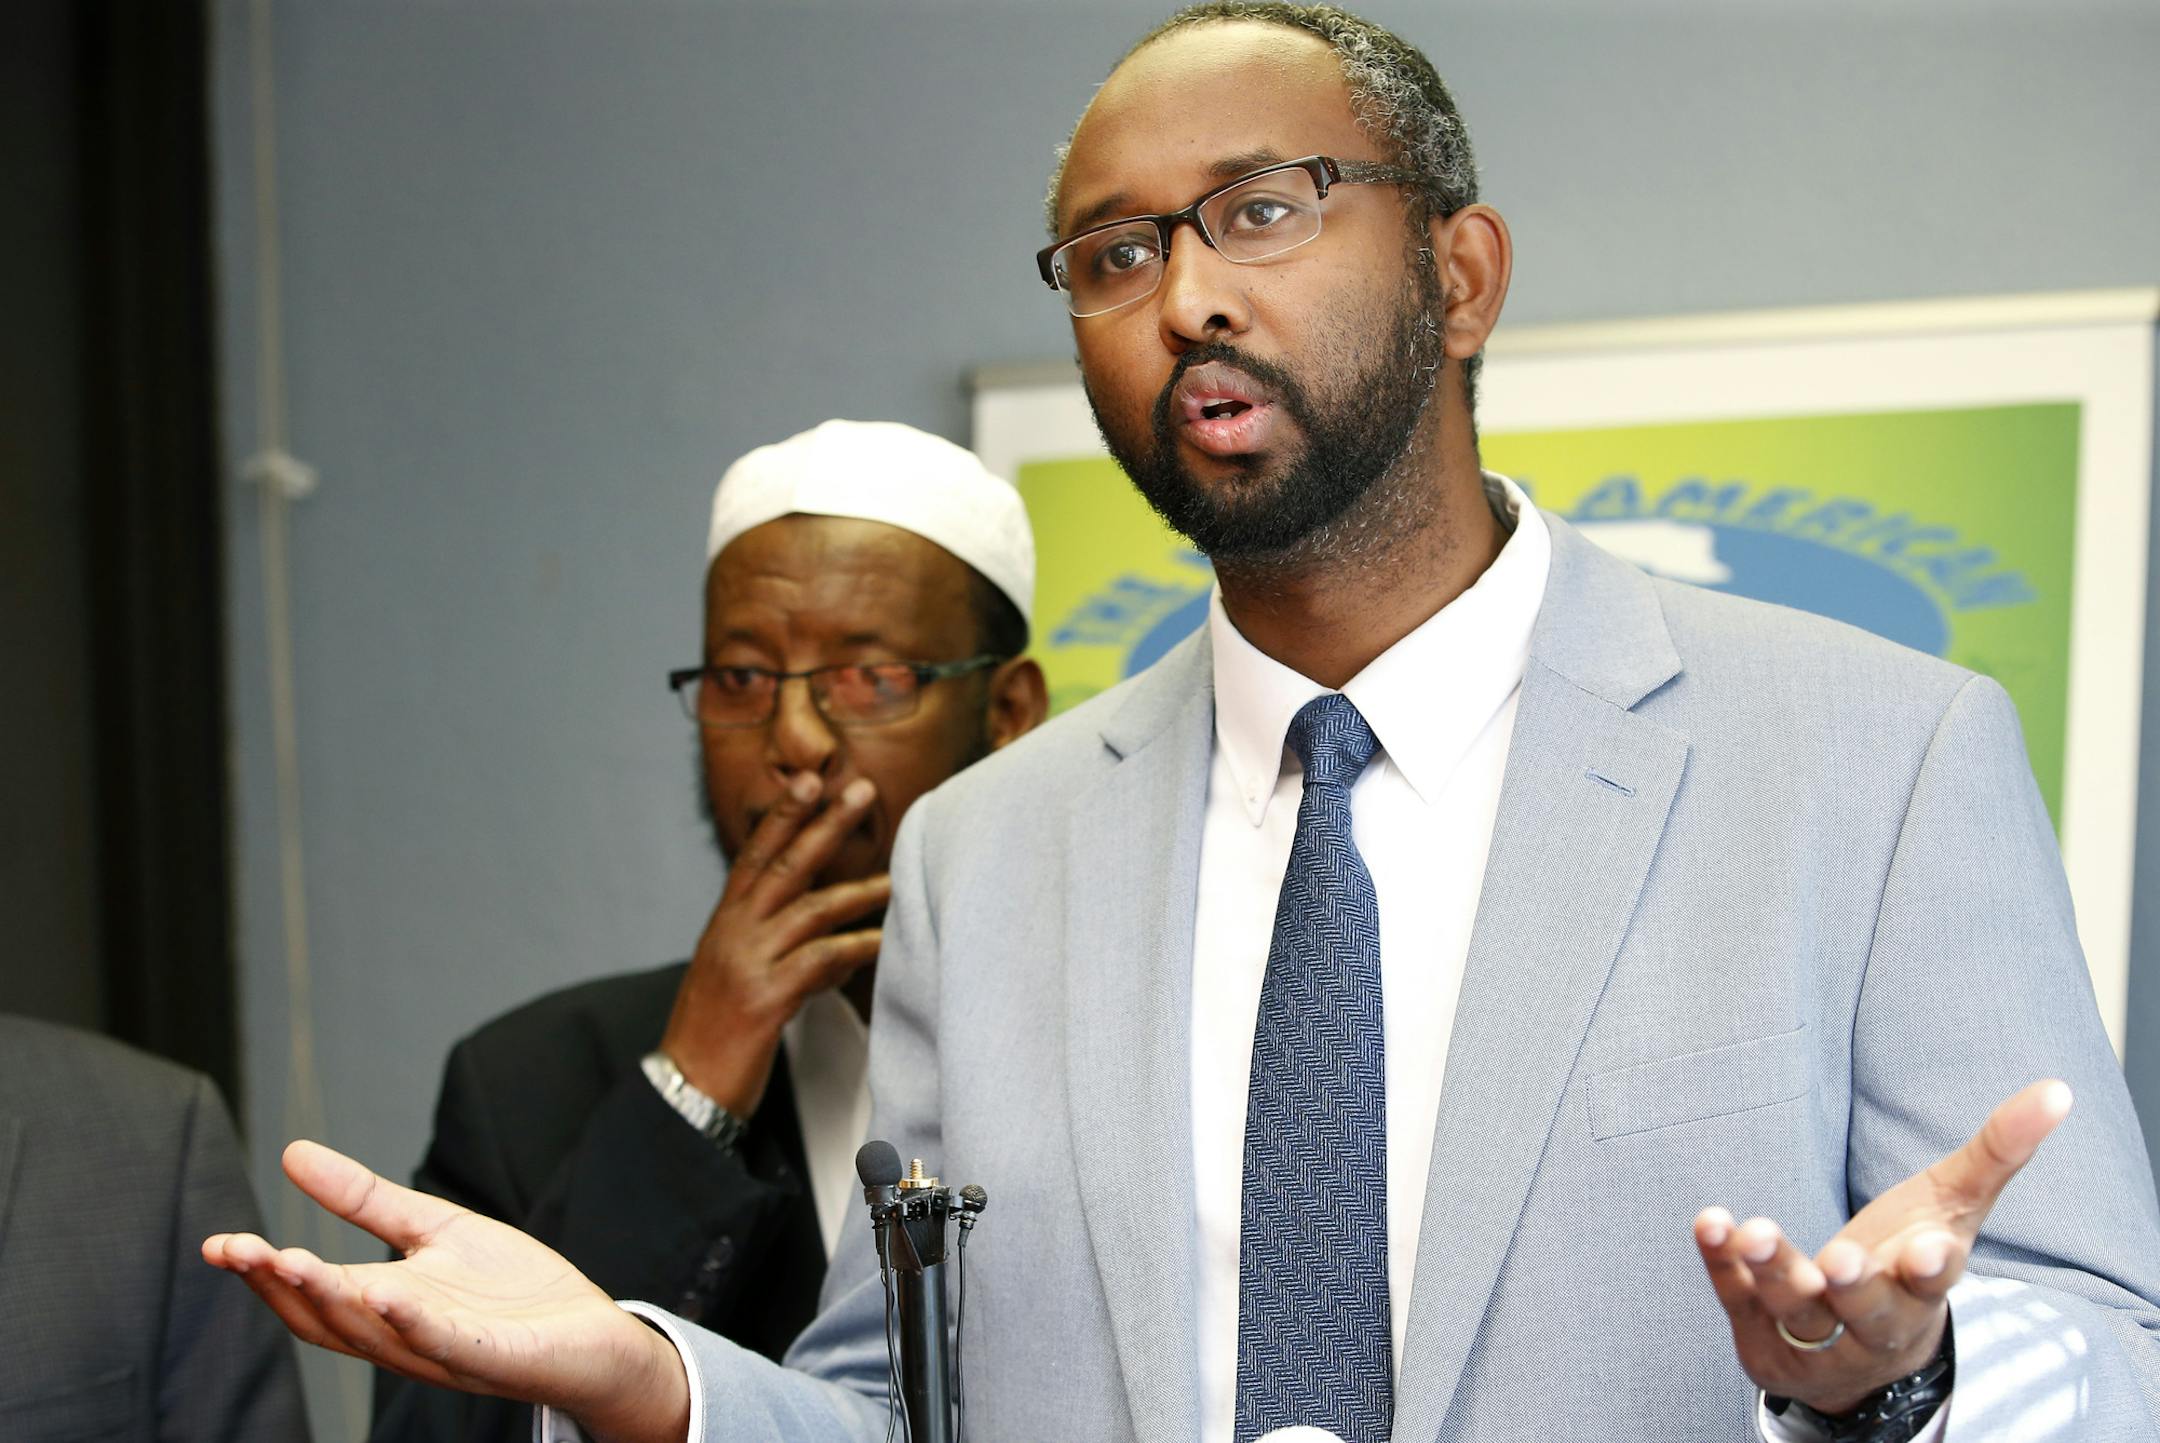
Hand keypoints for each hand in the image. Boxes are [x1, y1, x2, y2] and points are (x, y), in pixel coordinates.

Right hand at [203, 1140, 688, 1442]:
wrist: (596, 1336)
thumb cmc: (514, 1291)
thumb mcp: (434, 1228)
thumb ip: (366, 1198)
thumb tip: (291, 1153)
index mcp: (384, 1306)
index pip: (310, 1295)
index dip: (262, 1272)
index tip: (215, 1243)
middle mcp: (404, 1336)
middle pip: (327, 1319)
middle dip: (280, 1285)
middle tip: (238, 1250)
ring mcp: (447, 1353)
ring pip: (374, 1334)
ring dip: (331, 1301)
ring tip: (292, 1261)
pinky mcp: (495, 1359)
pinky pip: (446, 1344)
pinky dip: (412, 1323)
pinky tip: (384, 1293)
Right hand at [662, 772, 889, 1114]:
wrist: (685, 1091)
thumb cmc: (715, 1037)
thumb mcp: (741, 980)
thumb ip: (784, 954)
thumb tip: (839, 949)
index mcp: (725, 924)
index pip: (754, 854)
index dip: (783, 815)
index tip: (810, 779)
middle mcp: (733, 933)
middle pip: (783, 864)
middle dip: (824, 825)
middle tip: (861, 791)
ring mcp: (747, 963)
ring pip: (810, 910)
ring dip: (860, 892)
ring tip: (898, 878)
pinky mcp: (764, 999)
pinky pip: (820, 962)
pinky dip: (856, 949)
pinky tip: (885, 943)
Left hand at [1693, 1077, 2072, 1414]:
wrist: (1859, 1353)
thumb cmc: (1908, 1257)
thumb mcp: (1953, 1206)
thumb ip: (1999, 1151)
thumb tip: (2059, 1089)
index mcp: (1924, 1290)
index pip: (1934, 1284)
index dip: (1930, 1268)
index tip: (1928, 1251)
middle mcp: (1873, 1321)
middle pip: (1866, 1308)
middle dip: (1852, 1284)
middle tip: (1837, 1261)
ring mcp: (1815, 1334)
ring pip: (1796, 1308)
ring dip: (1775, 1270)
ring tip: (1755, 1232)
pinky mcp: (1760, 1334)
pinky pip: (1737, 1297)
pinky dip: (1722, 1263)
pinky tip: (1710, 1223)